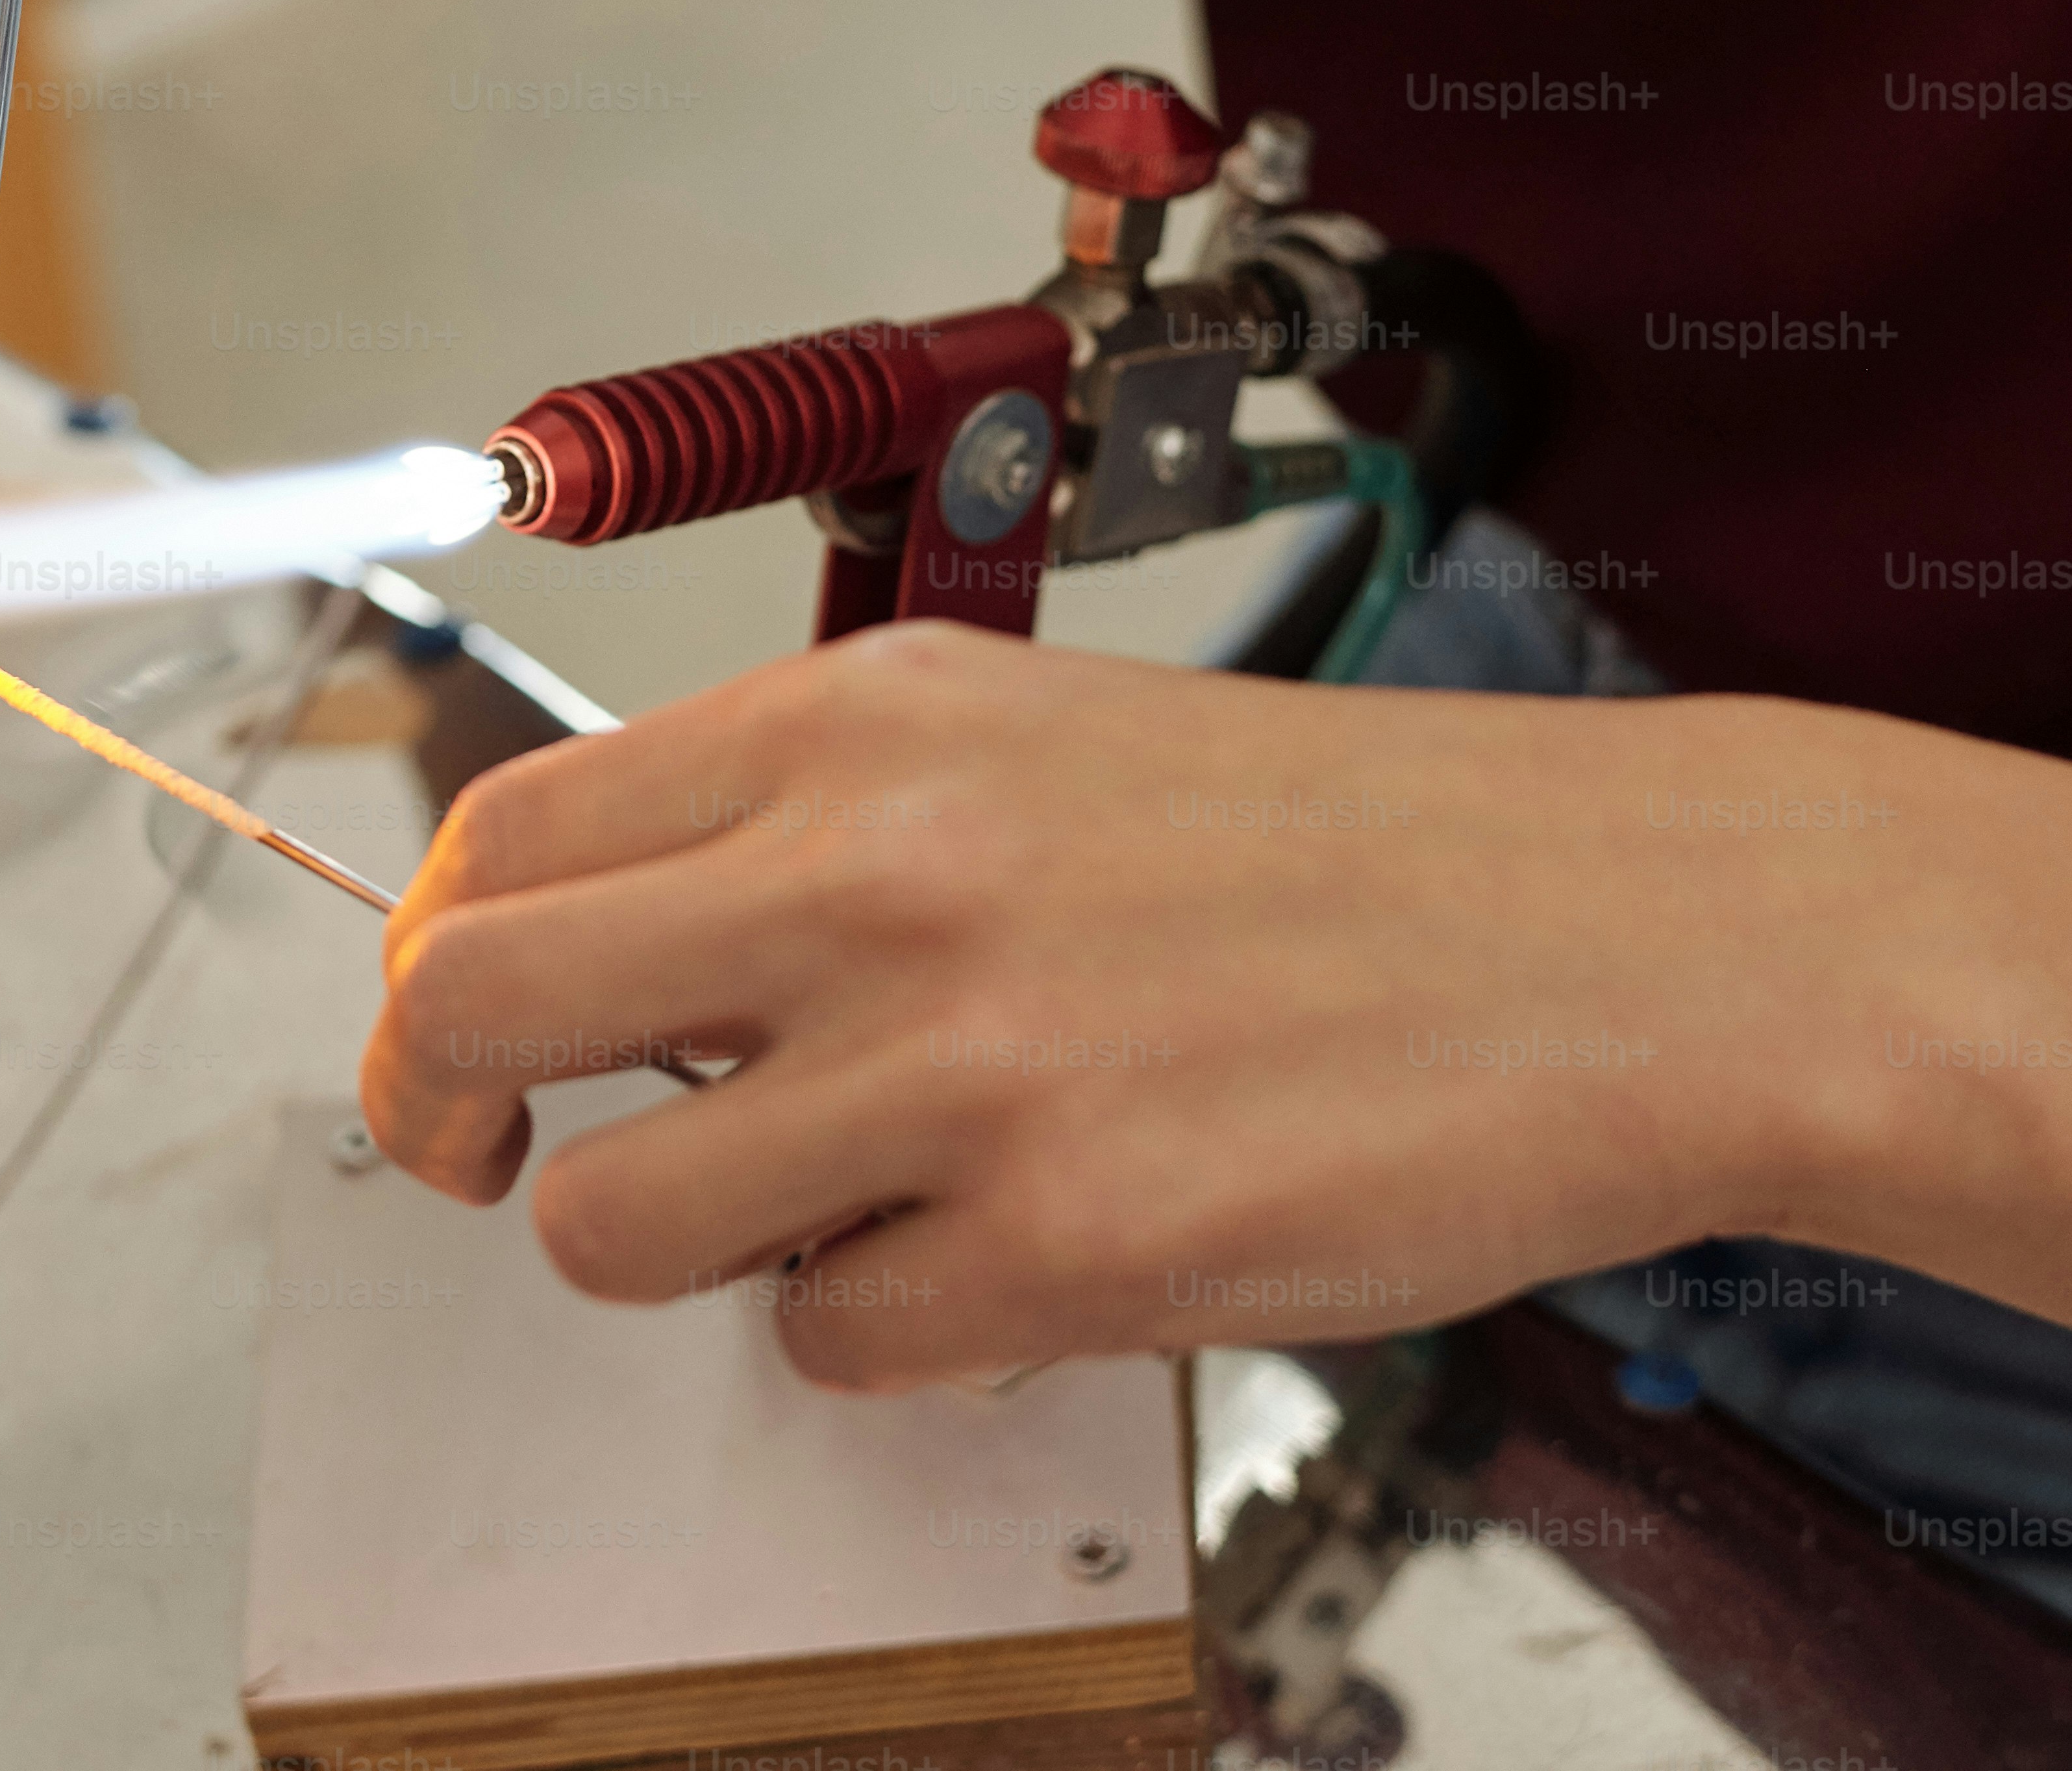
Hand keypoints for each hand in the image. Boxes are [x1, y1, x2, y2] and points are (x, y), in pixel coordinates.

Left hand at [357, 623, 1916, 1388]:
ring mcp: (968, 1066)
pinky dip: (891, 1331)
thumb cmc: (1351, 848)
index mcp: (862, 726)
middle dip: (461, 1120)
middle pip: (478, 1015)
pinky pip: (830, 1345)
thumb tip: (612, 958)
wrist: (1635, 932)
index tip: (468, 1045)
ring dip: (694, 1252)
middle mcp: (881, 873)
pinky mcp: (1071, 1245)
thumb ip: (813, 829)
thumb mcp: (1034, 744)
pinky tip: (1011, 1254)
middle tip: (527, 1165)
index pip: (500, 840)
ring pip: (618, 1227)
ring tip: (838, 1210)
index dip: (436, 971)